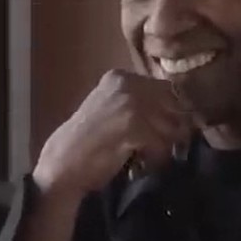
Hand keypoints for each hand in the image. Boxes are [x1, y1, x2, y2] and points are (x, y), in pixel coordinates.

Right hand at [32, 69, 190, 197]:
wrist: (63, 163)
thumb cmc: (87, 141)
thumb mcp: (110, 108)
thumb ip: (138, 102)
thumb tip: (177, 111)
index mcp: (120, 77)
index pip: (166, 88)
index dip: (170, 110)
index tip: (165, 129)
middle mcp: (127, 84)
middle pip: (172, 105)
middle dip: (172, 127)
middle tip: (164, 145)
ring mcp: (130, 104)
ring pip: (171, 125)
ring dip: (166, 145)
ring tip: (151, 156)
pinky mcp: (134, 126)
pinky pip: (162, 144)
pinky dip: (158, 158)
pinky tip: (146, 164)